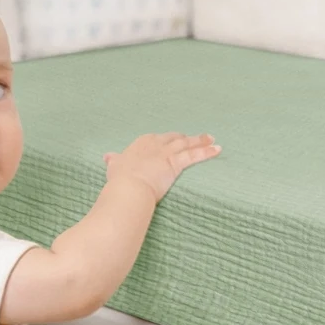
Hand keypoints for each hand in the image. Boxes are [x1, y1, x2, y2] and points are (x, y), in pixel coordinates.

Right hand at [103, 132, 220, 202]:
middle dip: (187, 138)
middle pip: (176, 138)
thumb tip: (107, 156)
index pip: (159, 138)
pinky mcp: (175, 163)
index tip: (176, 140)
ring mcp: (166, 152)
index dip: (169, 139)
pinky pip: (195, 155)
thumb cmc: (120, 180)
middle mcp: (155, 144)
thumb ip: (113, 160)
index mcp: (142, 143)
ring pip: (187, 144)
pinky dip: (207, 152)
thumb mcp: (114, 167)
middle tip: (200, 137)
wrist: (128, 187)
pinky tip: (218, 149)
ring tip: (212, 139)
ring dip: (201, 141)